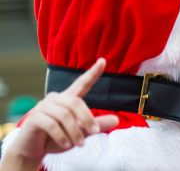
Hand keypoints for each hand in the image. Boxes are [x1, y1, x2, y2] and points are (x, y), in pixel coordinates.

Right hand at [0, 58, 118, 170]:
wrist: (32, 150)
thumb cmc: (57, 138)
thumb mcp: (80, 132)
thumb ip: (96, 125)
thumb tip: (116, 119)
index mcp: (68, 99)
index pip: (82, 83)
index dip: (93, 72)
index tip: (103, 60)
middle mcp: (55, 99)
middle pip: (76, 103)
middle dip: (87, 119)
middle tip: (95, 132)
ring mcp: (43, 107)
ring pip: (64, 115)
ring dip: (75, 132)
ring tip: (80, 144)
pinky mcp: (34, 118)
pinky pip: (51, 125)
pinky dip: (62, 136)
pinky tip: (67, 145)